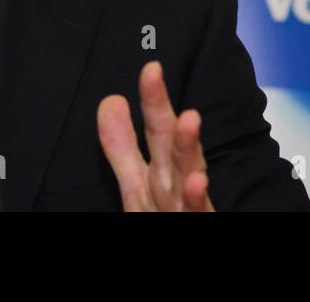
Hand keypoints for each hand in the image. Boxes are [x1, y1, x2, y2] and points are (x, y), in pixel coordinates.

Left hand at [97, 60, 214, 211]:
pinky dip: (197, 200)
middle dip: (161, 112)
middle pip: (168, 146)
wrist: (189, 242)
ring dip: (187, 150)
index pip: (155, 131)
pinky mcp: (199, 225)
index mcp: (159, 174)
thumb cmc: (169, 218)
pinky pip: (197, 214)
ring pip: (185, 179)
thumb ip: (121, 146)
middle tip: (154, 74)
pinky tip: (196, 182)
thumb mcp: (137, 184)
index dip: (150, 99)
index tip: (150, 67)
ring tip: (188, 118)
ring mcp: (188, 210)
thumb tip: (110, 100)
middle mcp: (176, 188)